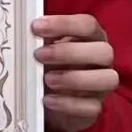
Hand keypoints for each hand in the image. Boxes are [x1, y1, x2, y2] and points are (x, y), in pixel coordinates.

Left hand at [32, 14, 118, 131]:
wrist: (56, 93)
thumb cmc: (52, 60)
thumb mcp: (47, 45)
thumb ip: (43, 37)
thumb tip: (24, 31)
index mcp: (92, 36)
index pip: (88, 24)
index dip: (63, 24)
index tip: (36, 27)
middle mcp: (102, 59)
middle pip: (104, 51)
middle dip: (69, 52)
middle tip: (39, 55)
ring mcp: (103, 84)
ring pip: (107, 79)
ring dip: (74, 79)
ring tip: (47, 79)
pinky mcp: (96, 106)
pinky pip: (92, 107)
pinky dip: (68, 104)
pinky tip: (48, 99)